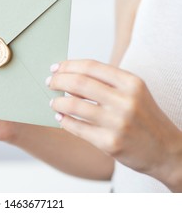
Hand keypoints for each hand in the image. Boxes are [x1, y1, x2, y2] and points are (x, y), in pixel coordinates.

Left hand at [47, 60, 181, 190]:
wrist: (166, 151)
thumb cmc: (144, 118)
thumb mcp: (134, 92)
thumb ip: (106, 82)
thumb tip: (70, 75)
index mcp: (131, 83)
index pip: (91, 67)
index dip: (68, 65)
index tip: (55, 68)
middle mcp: (126, 100)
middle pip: (79, 83)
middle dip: (58, 81)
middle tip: (49, 83)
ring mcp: (118, 123)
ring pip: (74, 106)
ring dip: (57, 103)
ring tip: (52, 103)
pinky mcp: (110, 143)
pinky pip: (77, 128)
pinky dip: (64, 121)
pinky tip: (60, 118)